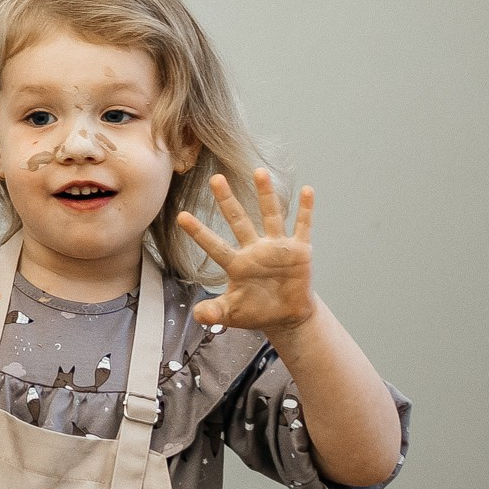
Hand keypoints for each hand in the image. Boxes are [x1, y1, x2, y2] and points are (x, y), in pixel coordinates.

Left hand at [178, 169, 318, 337]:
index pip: (213, 245)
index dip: (199, 232)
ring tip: (259, 171)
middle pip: (238, 220)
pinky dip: (306, 210)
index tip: (181, 216)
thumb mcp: (232, 314)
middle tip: (215, 178)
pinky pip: (302, 227)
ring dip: (266, 194)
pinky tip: (307, 190)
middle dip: (227, 200)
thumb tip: (199, 316)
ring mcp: (277, 247)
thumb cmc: (256, 311)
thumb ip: (214, 312)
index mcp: (236, 264)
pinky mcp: (299, 251)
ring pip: (270, 215)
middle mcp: (254, 249)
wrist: (286, 316)